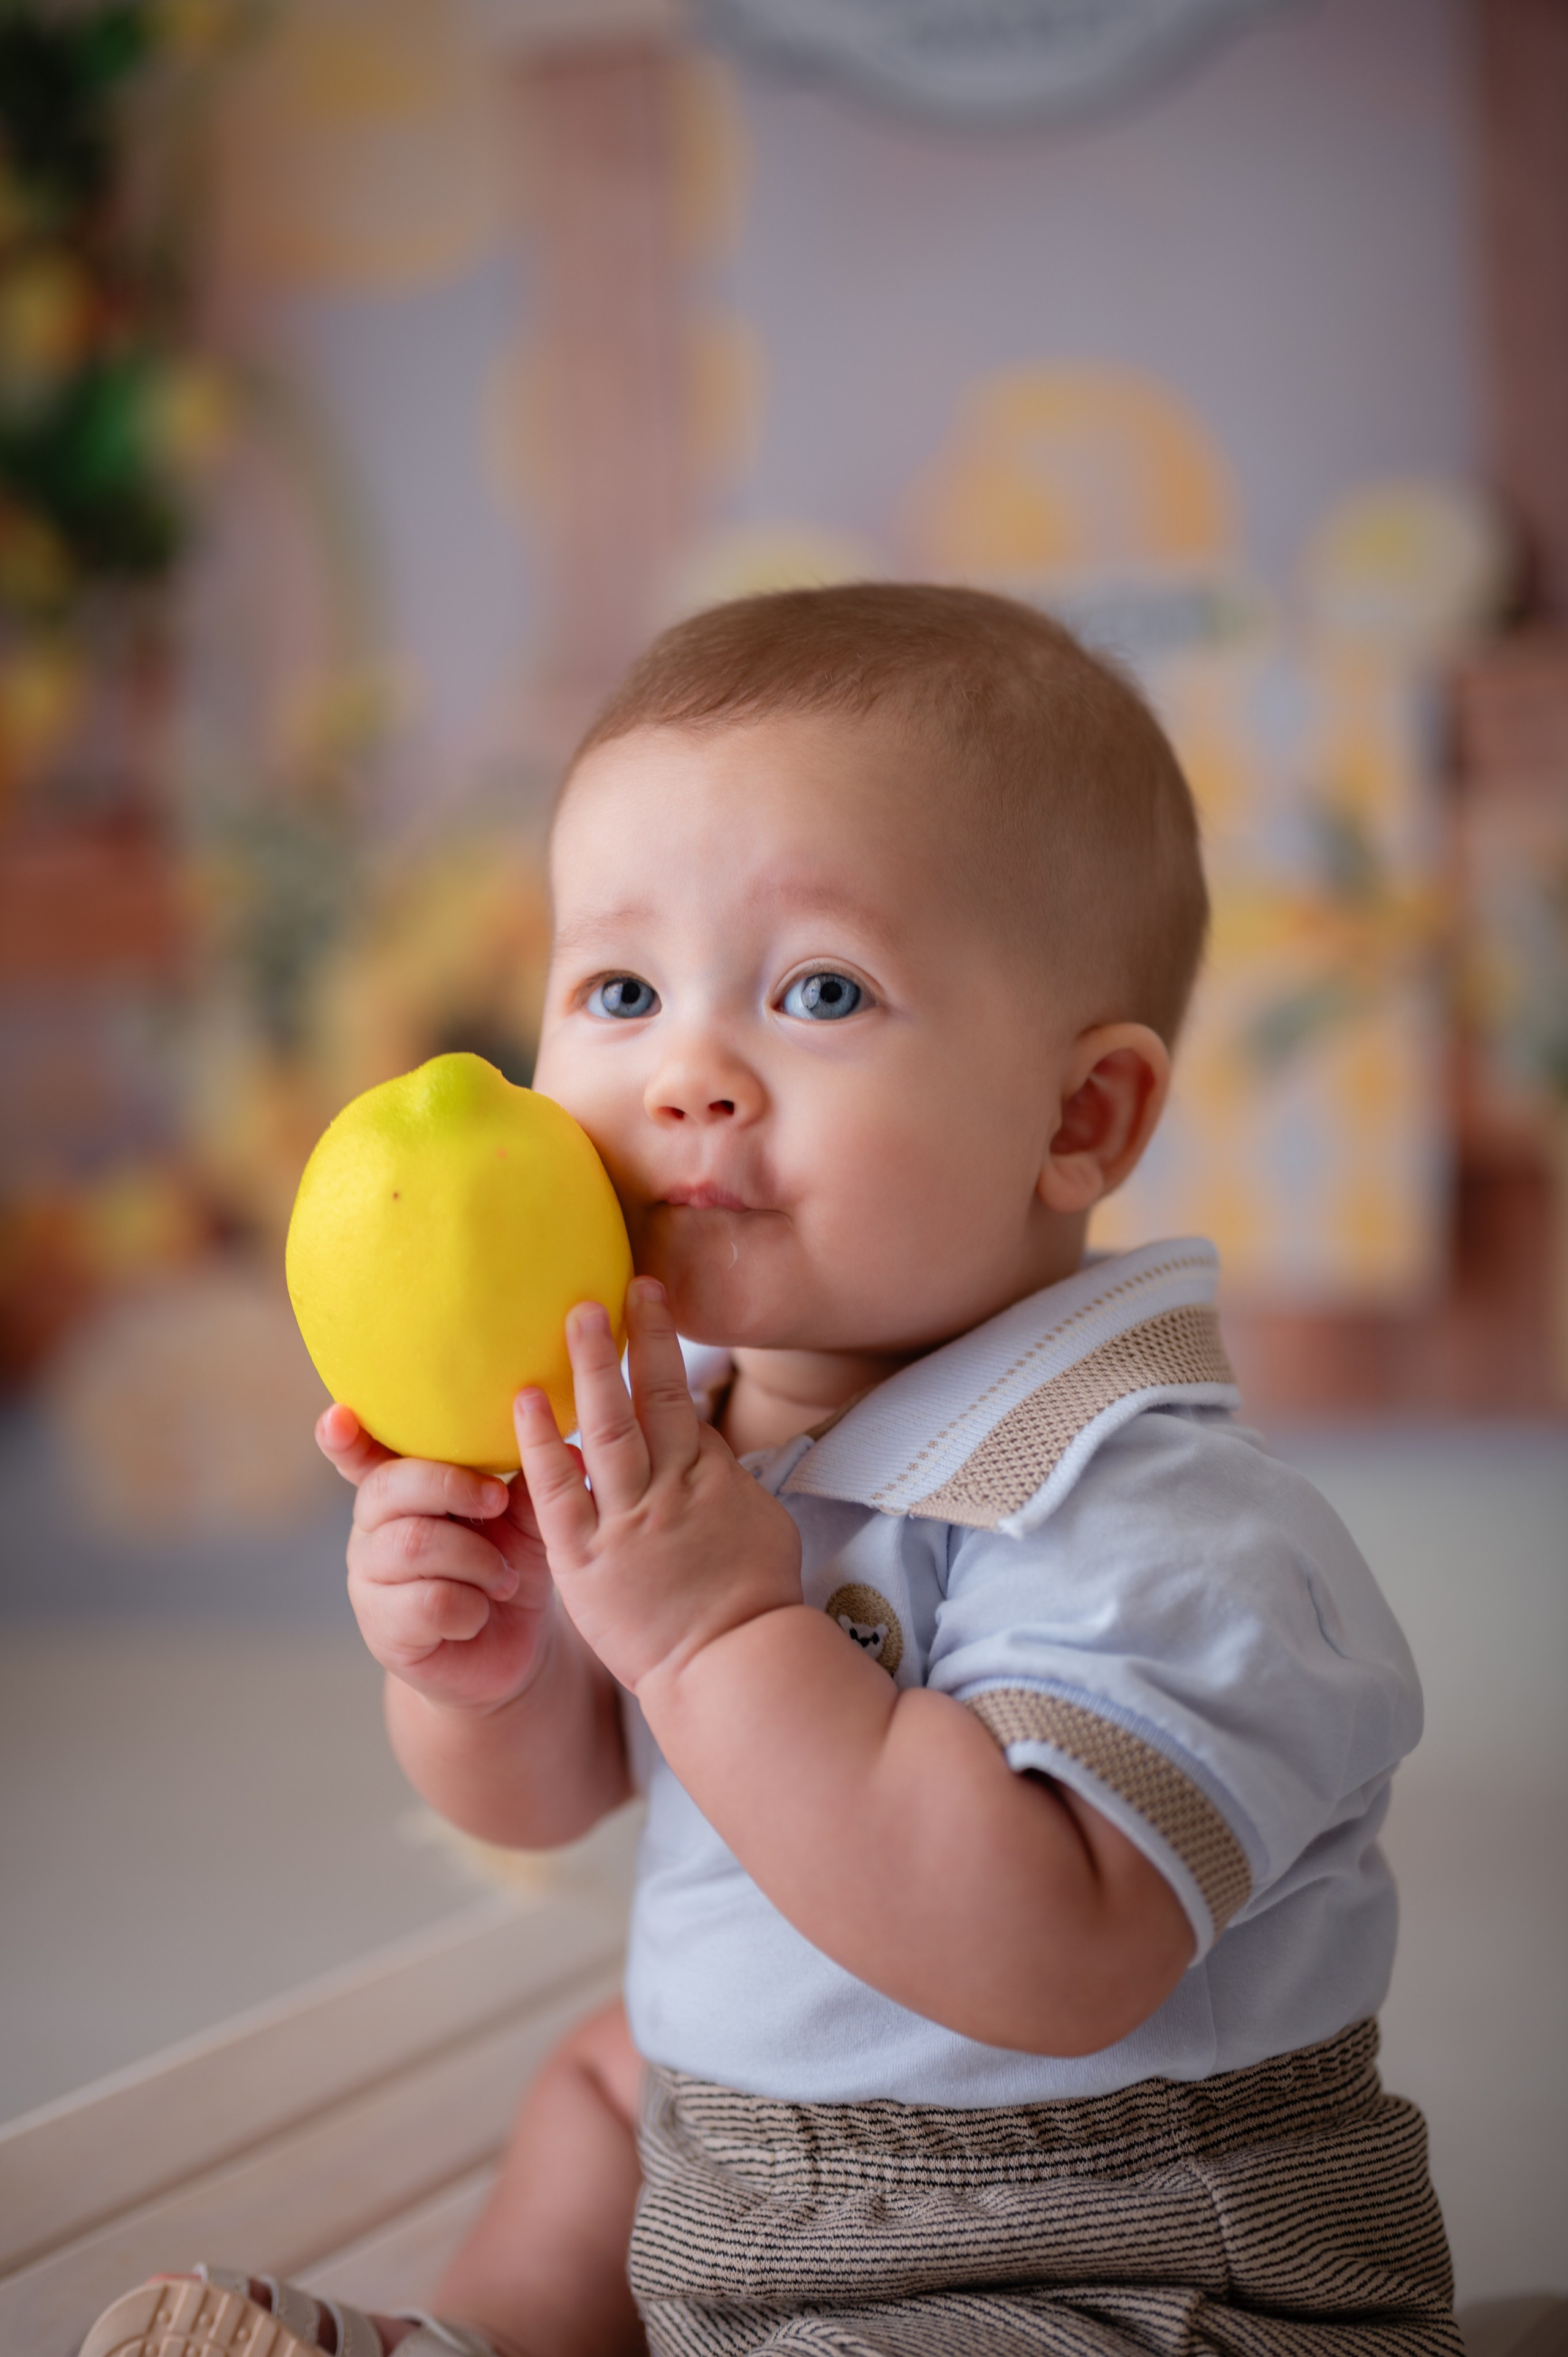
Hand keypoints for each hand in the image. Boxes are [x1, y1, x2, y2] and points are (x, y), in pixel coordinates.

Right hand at [317, 1409, 558, 1714]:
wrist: (513, 1646)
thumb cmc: (512, 1564)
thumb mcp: (528, 1518)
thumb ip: (534, 1481)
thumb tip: (565, 1446)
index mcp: (402, 1487)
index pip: (360, 1454)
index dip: (344, 1437)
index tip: (341, 1417)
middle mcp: (374, 1526)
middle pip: (388, 1488)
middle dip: (452, 1485)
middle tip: (498, 1498)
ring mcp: (371, 1578)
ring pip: (414, 1545)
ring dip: (476, 1559)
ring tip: (504, 1579)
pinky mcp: (383, 1627)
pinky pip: (428, 1602)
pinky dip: (472, 1607)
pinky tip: (480, 1614)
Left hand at [514, 1277, 802, 1694]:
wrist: (732, 1665)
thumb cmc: (753, 1601)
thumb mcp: (760, 1523)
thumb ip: (725, 1477)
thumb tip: (703, 1441)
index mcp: (709, 1478)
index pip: (679, 1398)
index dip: (662, 1342)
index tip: (645, 1295)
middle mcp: (667, 1489)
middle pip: (644, 1398)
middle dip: (627, 1337)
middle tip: (604, 1289)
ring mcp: (625, 1523)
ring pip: (605, 1431)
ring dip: (587, 1370)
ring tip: (569, 1319)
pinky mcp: (586, 1561)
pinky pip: (557, 1494)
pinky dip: (541, 1446)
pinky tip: (523, 1405)